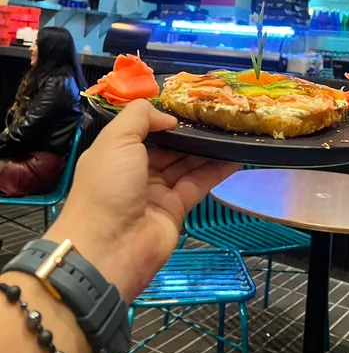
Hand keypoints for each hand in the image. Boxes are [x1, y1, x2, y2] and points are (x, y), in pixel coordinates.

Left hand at [46, 100, 238, 302]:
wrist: (110, 247)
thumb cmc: (108, 186)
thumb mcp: (116, 140)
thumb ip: (141, 117)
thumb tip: (170, 119)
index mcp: (117, 152)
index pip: (144, 130)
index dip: (164, 118)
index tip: (188, 105)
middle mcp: (137, 170)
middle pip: (168, 146)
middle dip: (190, 132)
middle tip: (216, 114)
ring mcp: (158, 190)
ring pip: (186, 163)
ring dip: (207, 148)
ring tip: (231, 129)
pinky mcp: (177, 208)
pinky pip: (199, 183)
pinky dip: (217, 170)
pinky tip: (235, 155)